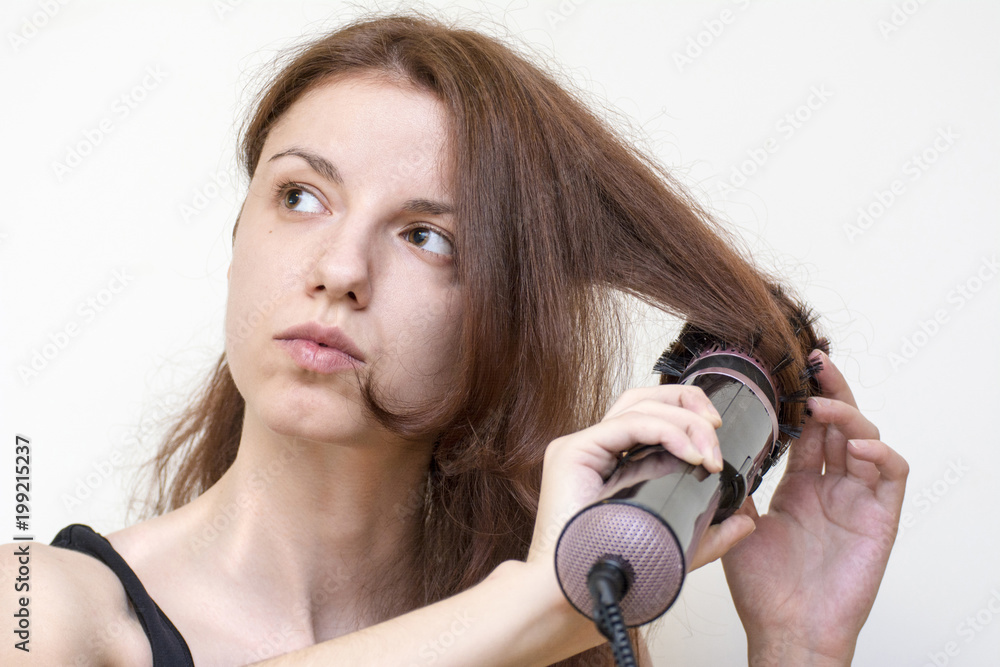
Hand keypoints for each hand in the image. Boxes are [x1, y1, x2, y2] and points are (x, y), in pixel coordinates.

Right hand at [527, 384, 747, 568]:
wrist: (574, 592)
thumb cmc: (611, 570)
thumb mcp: (676, 546)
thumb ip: (710, 534)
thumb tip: (745, 521)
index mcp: (613, 462)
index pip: (650, 416)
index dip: (685, 411)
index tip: (716, 433)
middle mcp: (596, 449)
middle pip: (643, 399)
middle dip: (687, 402)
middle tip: (716, 430)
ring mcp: (582, 448)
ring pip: (638, 405)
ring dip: (683, 421)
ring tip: (708, 452)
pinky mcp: (573, 451)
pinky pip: (626, 424)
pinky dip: (665, 431)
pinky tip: (689, 453)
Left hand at [721, 350, 907, 664]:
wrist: (786, 629)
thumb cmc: (763, 588)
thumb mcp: (737, 524)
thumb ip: (736, 484)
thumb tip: (712, 446)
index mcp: (799, 487)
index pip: (807, 430)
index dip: (802, 399)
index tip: (790, 370)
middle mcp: (830, 488)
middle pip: (840, 424)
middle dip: (830, 389)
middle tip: (815, 362)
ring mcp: (857, 501)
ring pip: (866, 439)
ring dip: (847, 415)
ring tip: (820, 406)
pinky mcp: (880, 519)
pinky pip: (891, 475)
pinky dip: (880, 453)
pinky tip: (856, 446)